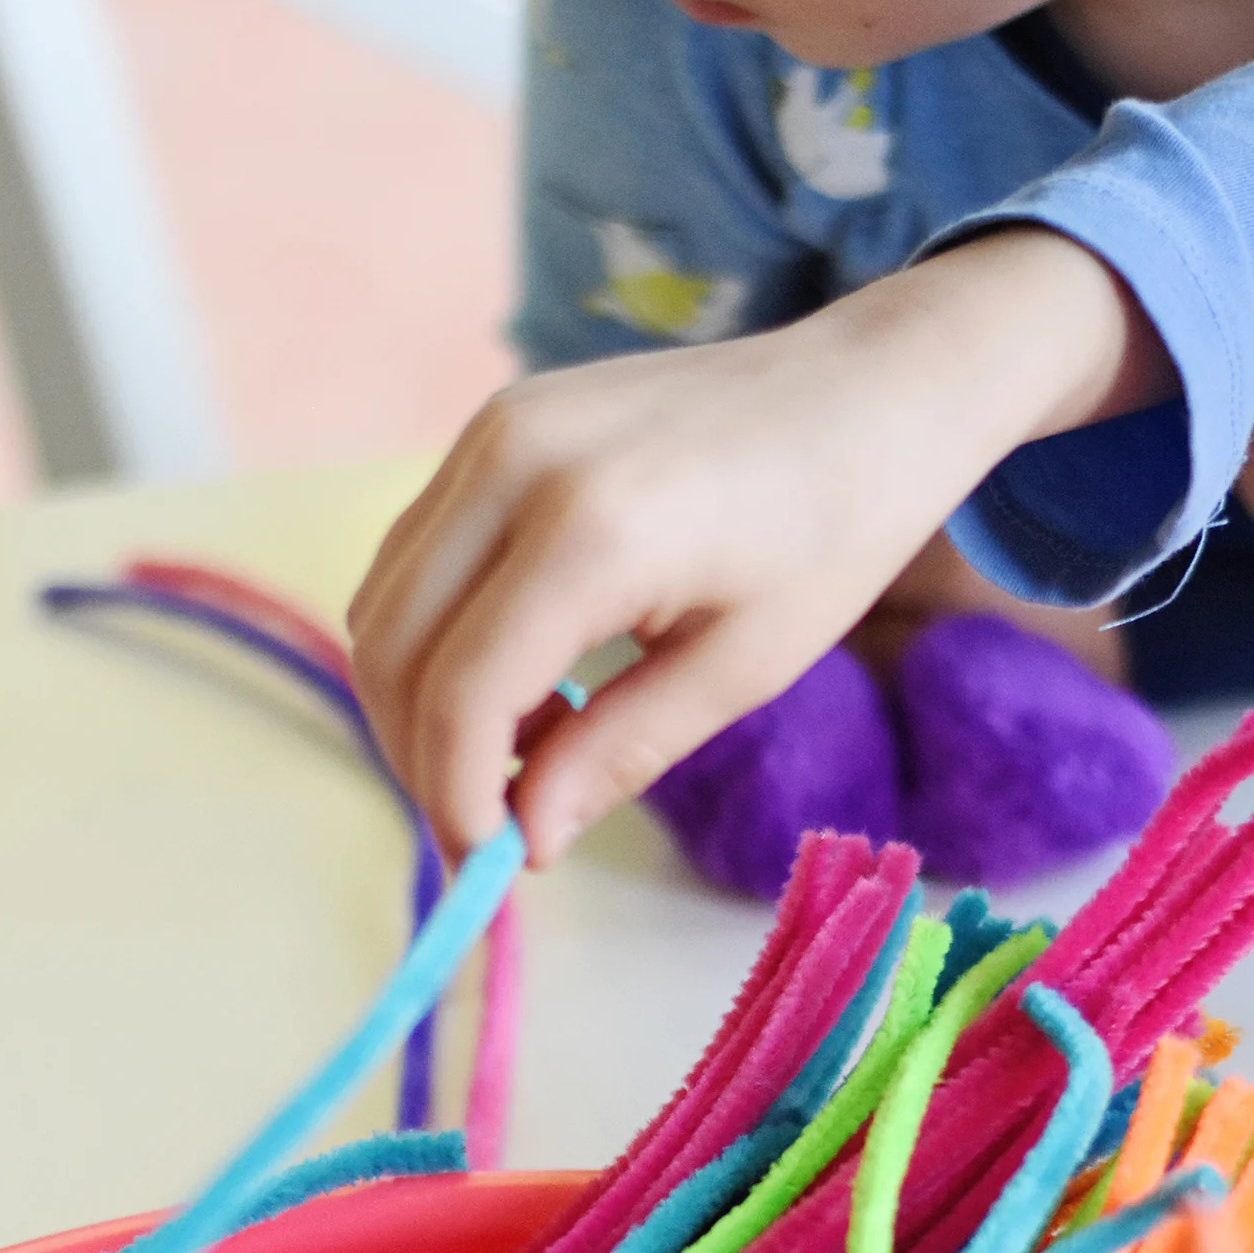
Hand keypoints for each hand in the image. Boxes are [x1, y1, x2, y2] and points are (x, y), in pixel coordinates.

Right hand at [347, 231, 1164, 863]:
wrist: (868, 387)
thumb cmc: (831, 529)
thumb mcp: (741, 667)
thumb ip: (618, 752)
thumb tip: (526, 839)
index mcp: (593, 527)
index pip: (463, 690)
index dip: (454, 794)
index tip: (486, 865)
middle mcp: (516, 461)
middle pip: (394, 645)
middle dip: (420, 757)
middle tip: (485, 832)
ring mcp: (494, 430)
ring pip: (385, 600)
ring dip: (420, 700)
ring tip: (514, 761)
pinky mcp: (494, 424)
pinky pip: (418, 554)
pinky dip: (439, 637)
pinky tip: (523, 687)